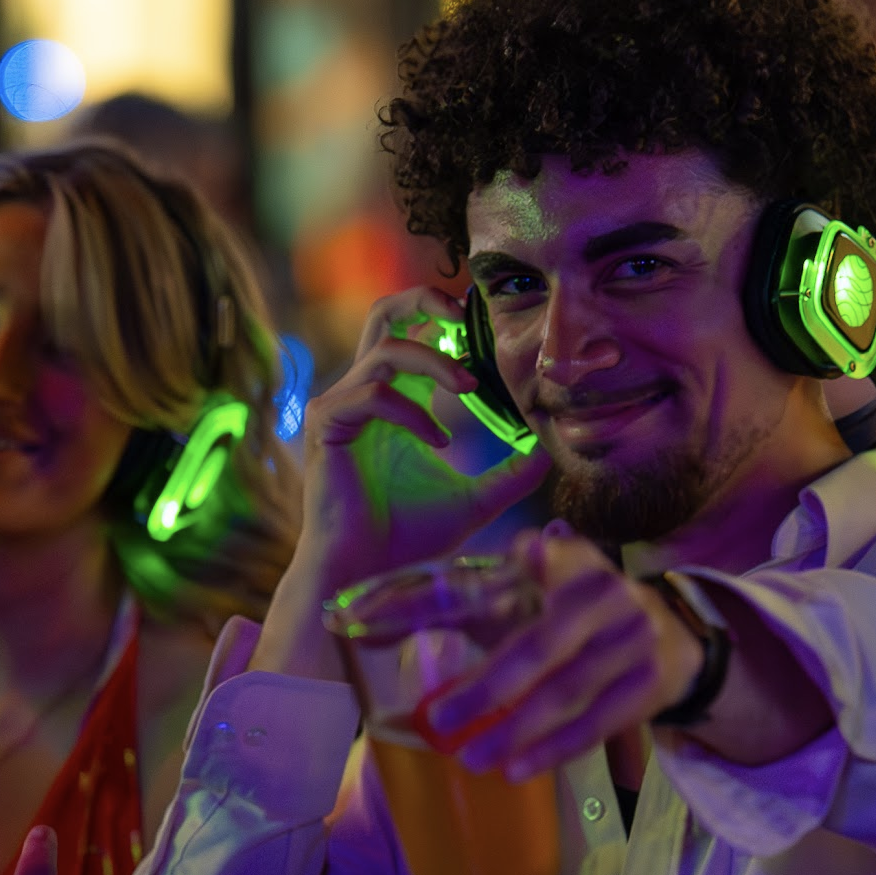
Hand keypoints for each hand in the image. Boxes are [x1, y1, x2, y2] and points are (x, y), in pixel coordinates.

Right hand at [296, 286, 551, 597]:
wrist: (365, 574)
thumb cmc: (408, 539)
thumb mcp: (476, 501)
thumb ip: (510, 475)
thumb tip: (548, 453)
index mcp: (392, 401)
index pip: (411, 333)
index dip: (444, 318)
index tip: (483, 330)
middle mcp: (362, 394)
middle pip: (384, 314)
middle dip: (425, 300)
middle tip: (467, 315)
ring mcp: (340, 407)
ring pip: (386, 350)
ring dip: (435, 363)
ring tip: (471, 388)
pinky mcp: (327, 425)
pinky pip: (372, 394)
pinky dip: (412, 412)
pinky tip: (438, 442)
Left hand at [422, 523, 705, 777]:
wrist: (673, 640)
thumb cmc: (578, 618)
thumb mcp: (537, 595)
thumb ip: (476, 600)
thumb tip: (379, 618)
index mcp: (576, 563)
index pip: (553, 557)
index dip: (540, 558)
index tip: (524, 553)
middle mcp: (610, 595)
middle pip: (542, 647)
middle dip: (489, 689)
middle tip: (443, 721)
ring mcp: (636, 641)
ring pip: (566, 694)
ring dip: (515, 732)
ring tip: (472, 759)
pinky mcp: (650, 684)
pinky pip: (595, 724)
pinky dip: (553, 750)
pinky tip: (517, 767)